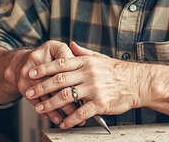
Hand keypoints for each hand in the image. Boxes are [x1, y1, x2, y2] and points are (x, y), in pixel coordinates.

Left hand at [25, 42, 144, 128]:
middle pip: (59, 81)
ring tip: (41, 109)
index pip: (60, 64)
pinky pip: (81, 113)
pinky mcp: (101, 103)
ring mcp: (94, 89)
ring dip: (51, 104)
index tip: (31, 73)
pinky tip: (63, 123)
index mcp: (86, 62)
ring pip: (67, 96)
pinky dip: (70, 119)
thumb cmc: (118, 72)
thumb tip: (70, 44)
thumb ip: (83, 52)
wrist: (138, 83)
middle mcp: (88, 74)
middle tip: (30, 93)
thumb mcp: (100, 57)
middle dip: (41, 88)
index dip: (44, 69)